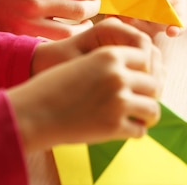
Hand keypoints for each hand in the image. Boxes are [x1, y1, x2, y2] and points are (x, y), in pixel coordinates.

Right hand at [0, 0, 100, 38]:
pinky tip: (66, 33)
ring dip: (83, 27)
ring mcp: (28, 22)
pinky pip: (51, 41)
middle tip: (93, 6)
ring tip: (84, 22)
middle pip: (82, 11)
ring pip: (71, 32)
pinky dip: (63, 38)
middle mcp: (37, 1)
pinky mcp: (19, 36)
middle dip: (93, 8)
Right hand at [7, 18, 163, 151]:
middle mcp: (117, 76)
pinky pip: (139, 130)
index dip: (149, 70)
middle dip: (151, 94)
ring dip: (149, 115)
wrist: (32, 113)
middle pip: (155, 84)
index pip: (147, 58)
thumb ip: (112, 64)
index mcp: (110, 55)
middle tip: (144, 101)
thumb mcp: (85, 62)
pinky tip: (127, 129)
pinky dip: (136, 131)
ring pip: (153, 109)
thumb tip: (144, 72)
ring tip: (141, 118)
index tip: (144, 80)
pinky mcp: (113, 126)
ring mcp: (117, 102)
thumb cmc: (55, 87)